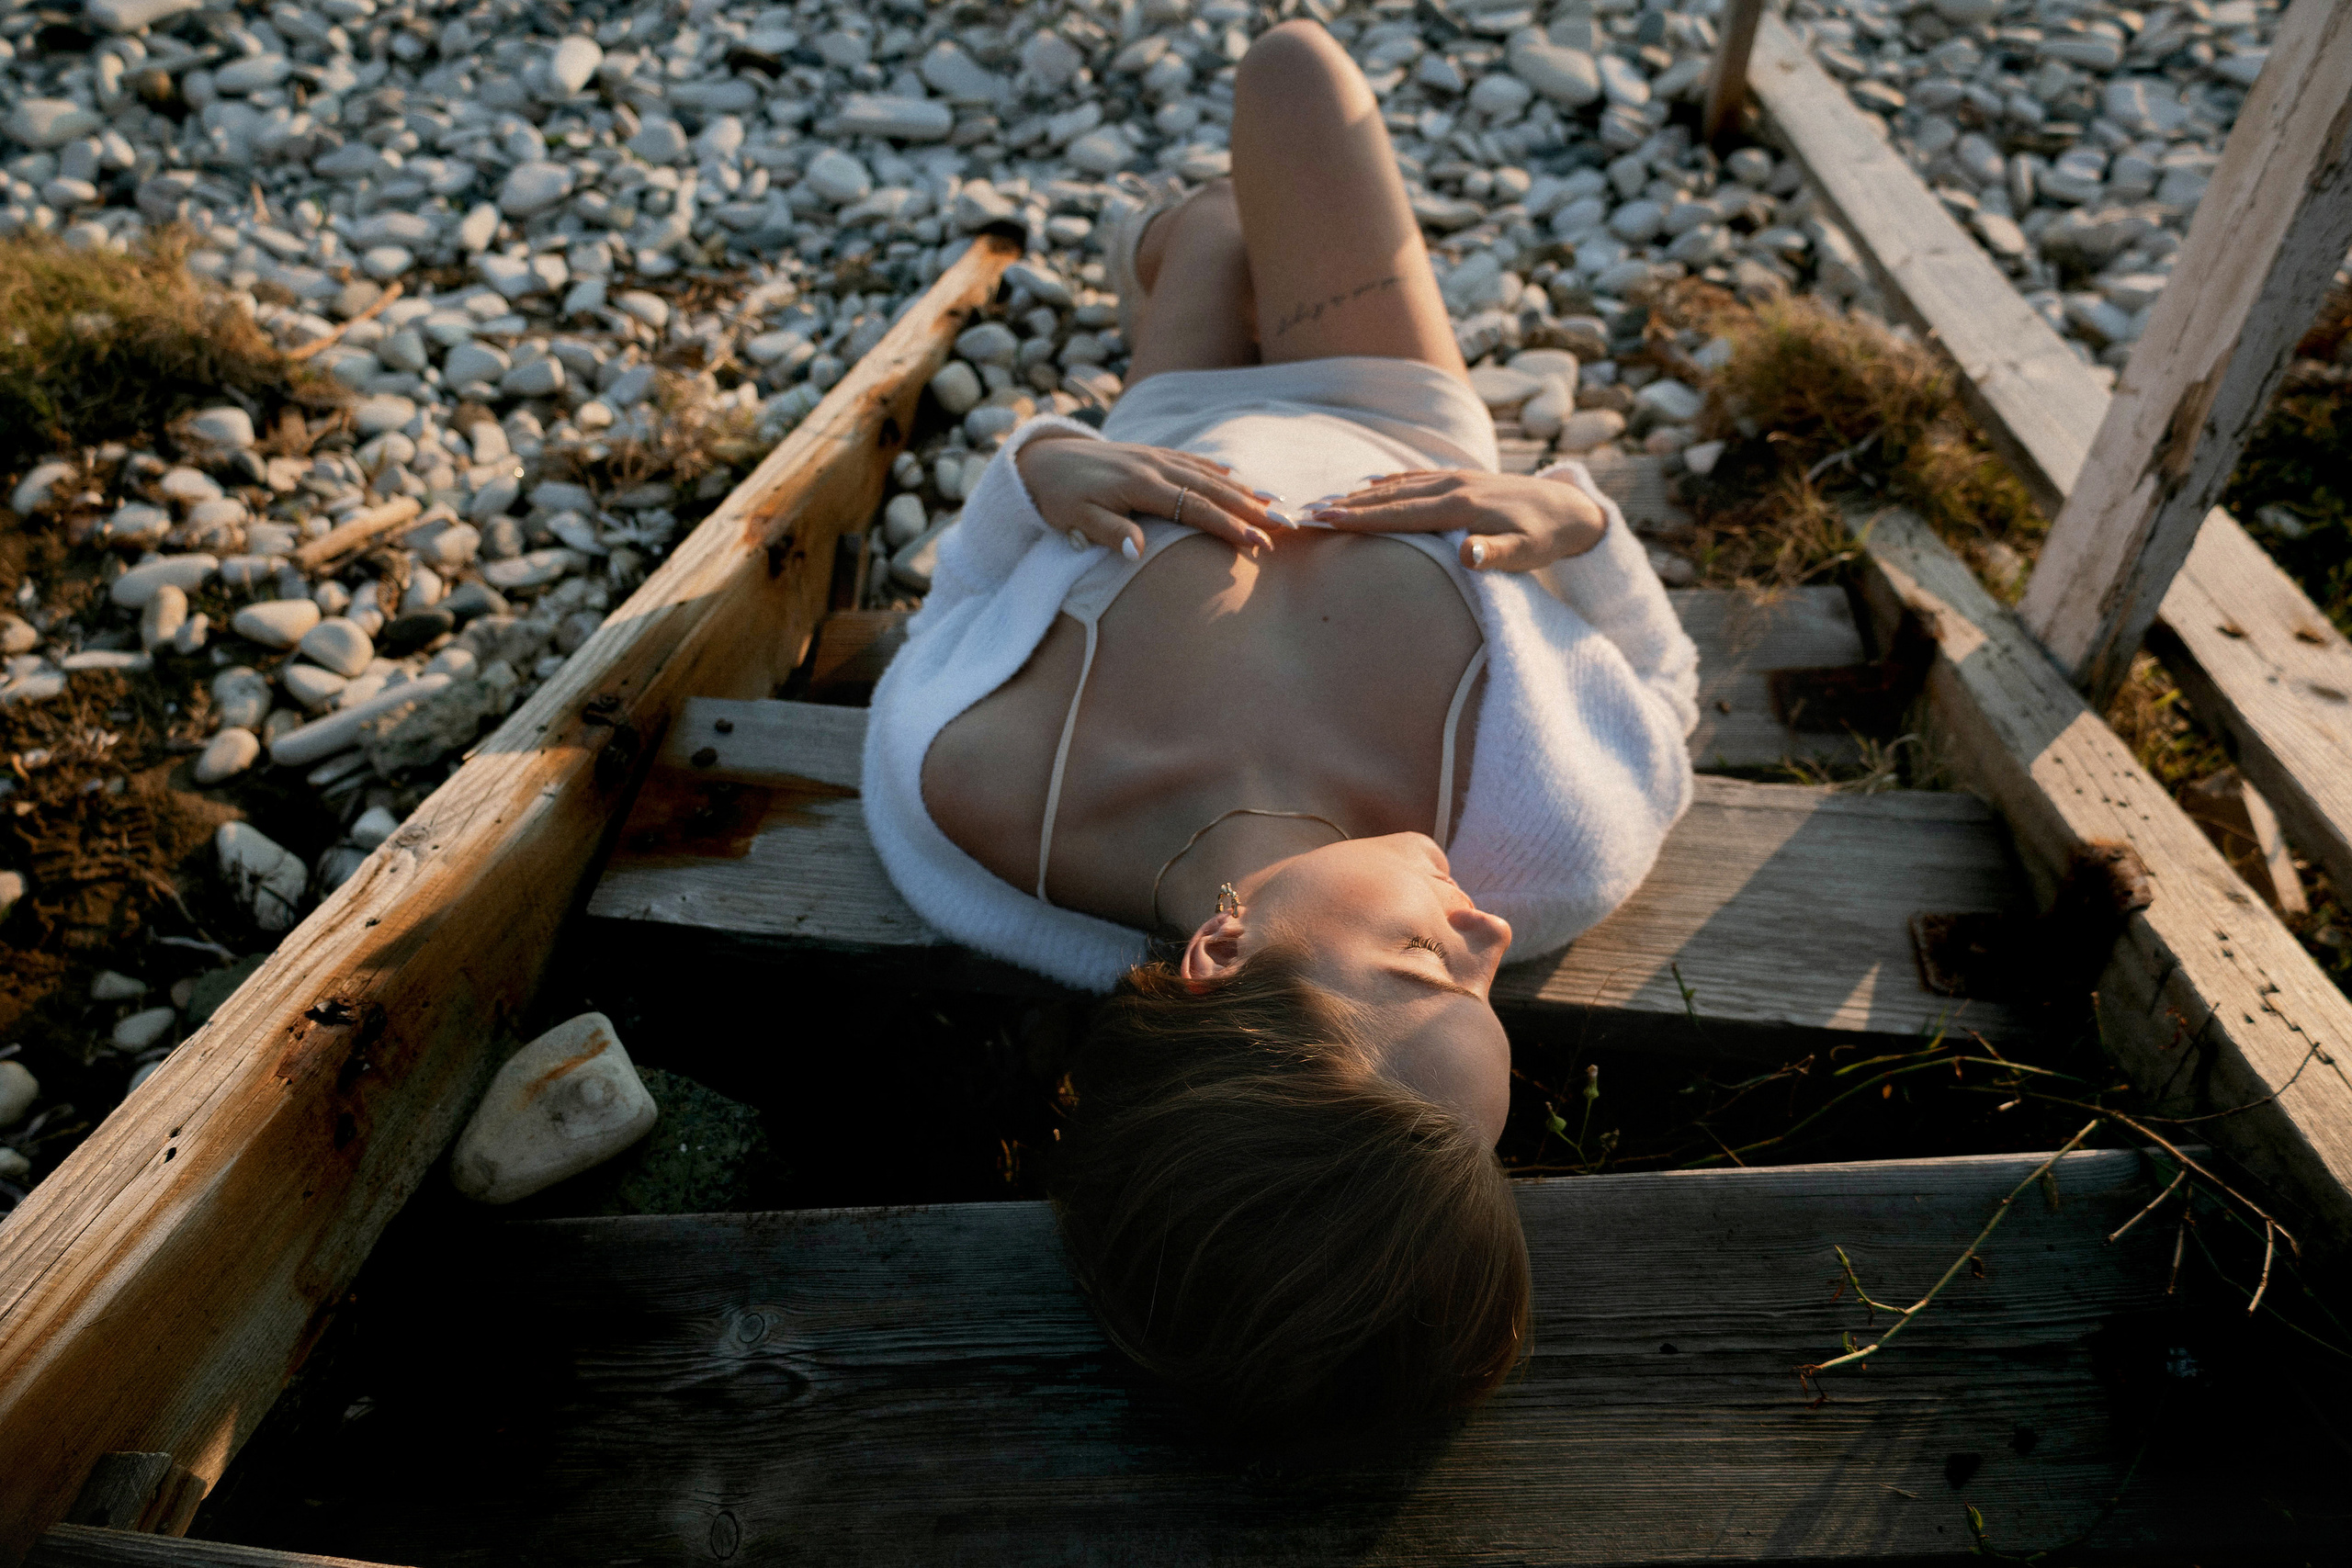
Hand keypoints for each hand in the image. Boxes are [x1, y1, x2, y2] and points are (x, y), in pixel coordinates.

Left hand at [1015, 434, 1278, 555]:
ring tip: (1274, 505)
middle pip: (1211, 489)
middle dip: (1250, 508)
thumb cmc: (1056, 496)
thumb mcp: (1072, 519)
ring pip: (1207, 475)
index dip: (1227, 524)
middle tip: (1284, 526)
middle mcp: (1153, 467)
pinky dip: (1218, 472)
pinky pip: (1192, 462)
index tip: (1255, 540)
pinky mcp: (1150, 455)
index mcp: (1139, 485)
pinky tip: (1238, 481)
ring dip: (1242, 490)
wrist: (1041, 458)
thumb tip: (1139, 550)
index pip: (1193, 507)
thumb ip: (1107, 532)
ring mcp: (1155, 458)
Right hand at [1304, 469, 1608, 571]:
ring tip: (1328, 504)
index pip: (1400, 514)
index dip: (1361, 518)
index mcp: (1461, 507)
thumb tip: (1466, 554)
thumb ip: (1496, 555)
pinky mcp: (1461, 479)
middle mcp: (1453, 487)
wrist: (1569, 507)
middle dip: (1348, 506)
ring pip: (1398, 487)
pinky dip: (1387, 484)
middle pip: (1390, 497)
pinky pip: (1414, 480)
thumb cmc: (1546, 538)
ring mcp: (1455, 479)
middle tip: (1308, 514)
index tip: (1325, 520)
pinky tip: (1368, 486)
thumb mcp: (1528, 554)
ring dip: (1361, 496)